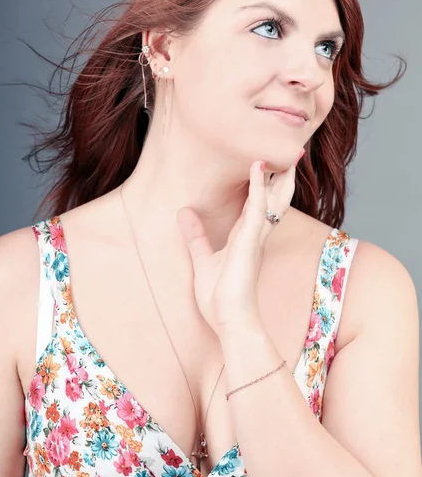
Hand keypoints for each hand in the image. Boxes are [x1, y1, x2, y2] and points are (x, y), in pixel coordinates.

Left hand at [176, 156, 301, 336]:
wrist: (230, 323)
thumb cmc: (221, 298)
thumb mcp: (202, 260)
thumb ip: (196, 237)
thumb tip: (184, 213)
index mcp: (247, 238)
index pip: (260, 205)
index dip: (267, 185)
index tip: (271, 164)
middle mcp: (255, 235)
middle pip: (274, 199)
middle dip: (283, 177)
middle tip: (292, 154)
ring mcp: (255, 237)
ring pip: (272, 199)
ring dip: (278, 175)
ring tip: (288, 153)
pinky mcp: (250, 242)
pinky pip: (257, 208)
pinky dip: (258, 186)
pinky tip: (258, 167)